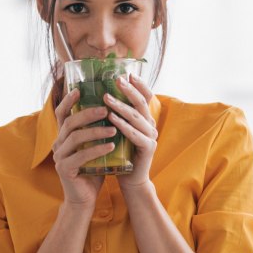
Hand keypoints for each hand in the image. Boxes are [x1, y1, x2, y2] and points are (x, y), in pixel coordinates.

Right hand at [52, 88, 113, 206]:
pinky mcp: (65, 169)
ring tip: (113, 129)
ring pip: (75, 137)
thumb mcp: (94, 148)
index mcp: (63, 137)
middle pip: (70, 123)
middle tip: (105, 109)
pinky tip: (111, 146)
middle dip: (88, 114)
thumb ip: (97, 132)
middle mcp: (57, 144)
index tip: (79, 89)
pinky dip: (97, 149)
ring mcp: (59, 157)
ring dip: (95, 131)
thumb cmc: (92, 171)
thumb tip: (113, 110)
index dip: (67, 101)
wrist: (85, 199)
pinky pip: (81, 155)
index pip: (61, 114)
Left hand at [105, 73, 158, 190]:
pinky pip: (134, 134)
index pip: (145, 97)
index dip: (139, 85)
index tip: (128, 73)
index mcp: (145, 119)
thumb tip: (100, 95)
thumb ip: (115, 115)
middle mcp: (150, 125)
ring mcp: (151, 137)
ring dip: (121, 106)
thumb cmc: (121, 154)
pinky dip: (123, 125)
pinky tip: (111, 118)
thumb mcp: (119, 131)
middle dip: (128, 90)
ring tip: (106, 97)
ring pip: (136, 117)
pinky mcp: (148, 148)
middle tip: (116, 79)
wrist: (131, 179)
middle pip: (141, 103)